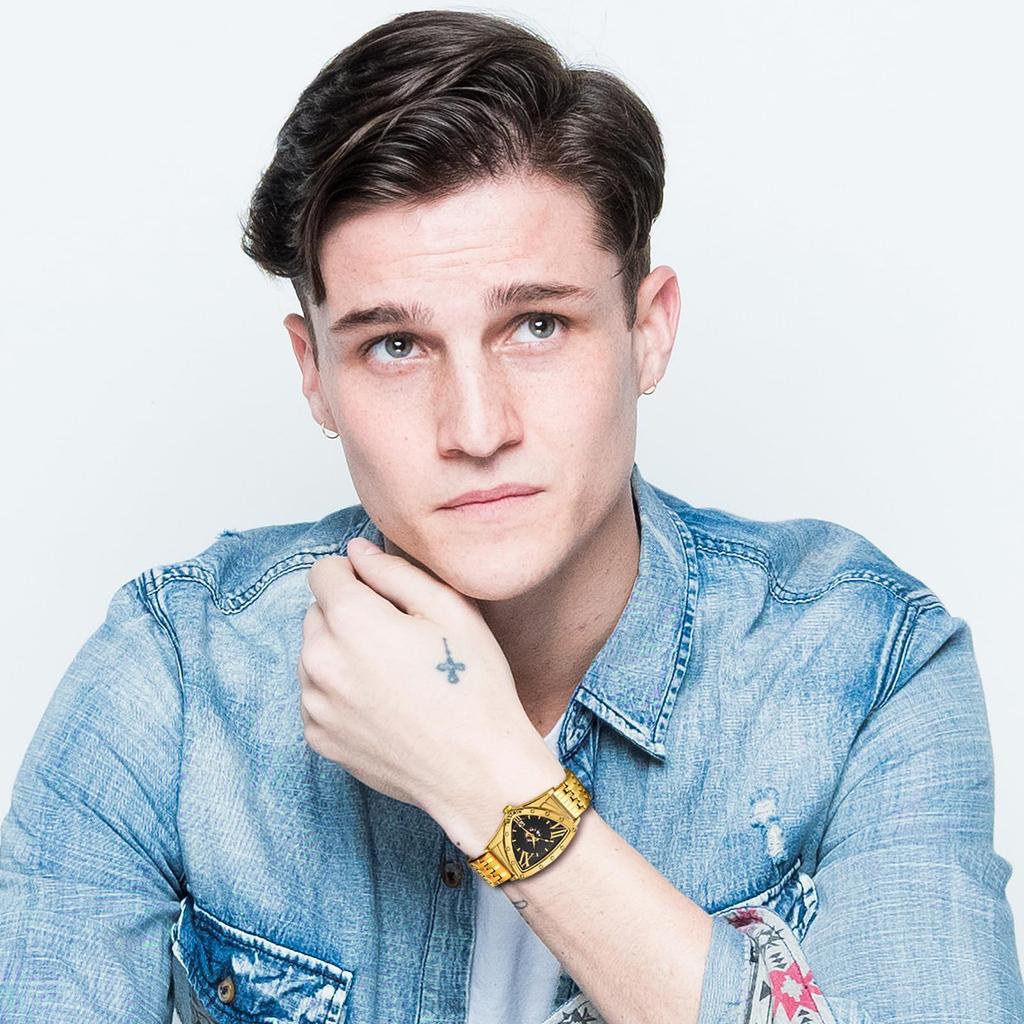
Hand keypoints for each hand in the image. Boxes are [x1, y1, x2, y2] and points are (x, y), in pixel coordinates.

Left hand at [298, 537, 561, 845]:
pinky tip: (384, 704)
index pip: (324, 571)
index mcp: (351, 621)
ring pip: (314, 655)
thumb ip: (395, 571)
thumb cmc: (474, 688)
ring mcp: (315, 705)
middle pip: (317, 612)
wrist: (478, 772)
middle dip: (349, 614)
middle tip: (400, 638)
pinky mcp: (319, 738)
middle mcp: (319, 661)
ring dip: (342, 653)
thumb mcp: (450, 610)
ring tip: (394, 675)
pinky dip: (341, 692)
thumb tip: (358, 551)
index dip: (357, 574)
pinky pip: (318, 696)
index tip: (386, 594)